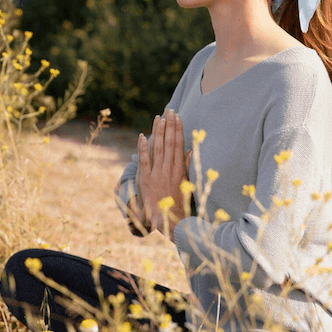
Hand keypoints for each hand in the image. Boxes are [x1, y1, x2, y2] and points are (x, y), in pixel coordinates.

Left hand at [136, 109, 190, 239]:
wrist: (169, 220)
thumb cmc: (179, 203)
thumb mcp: (187, 183)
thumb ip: (186, 166)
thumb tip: (189, 150)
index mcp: (179, 169)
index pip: (179, 144)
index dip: (177, 129)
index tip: (177, 117)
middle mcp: (169, 169)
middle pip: (169, 143)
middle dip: (169, 126)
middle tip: (169, 111)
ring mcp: (157, 174)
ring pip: (158, 148)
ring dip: (158, 132)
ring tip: (158, 118)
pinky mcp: (146, 179)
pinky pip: (144, 161)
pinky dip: (143, 148)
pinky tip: (142, 136)